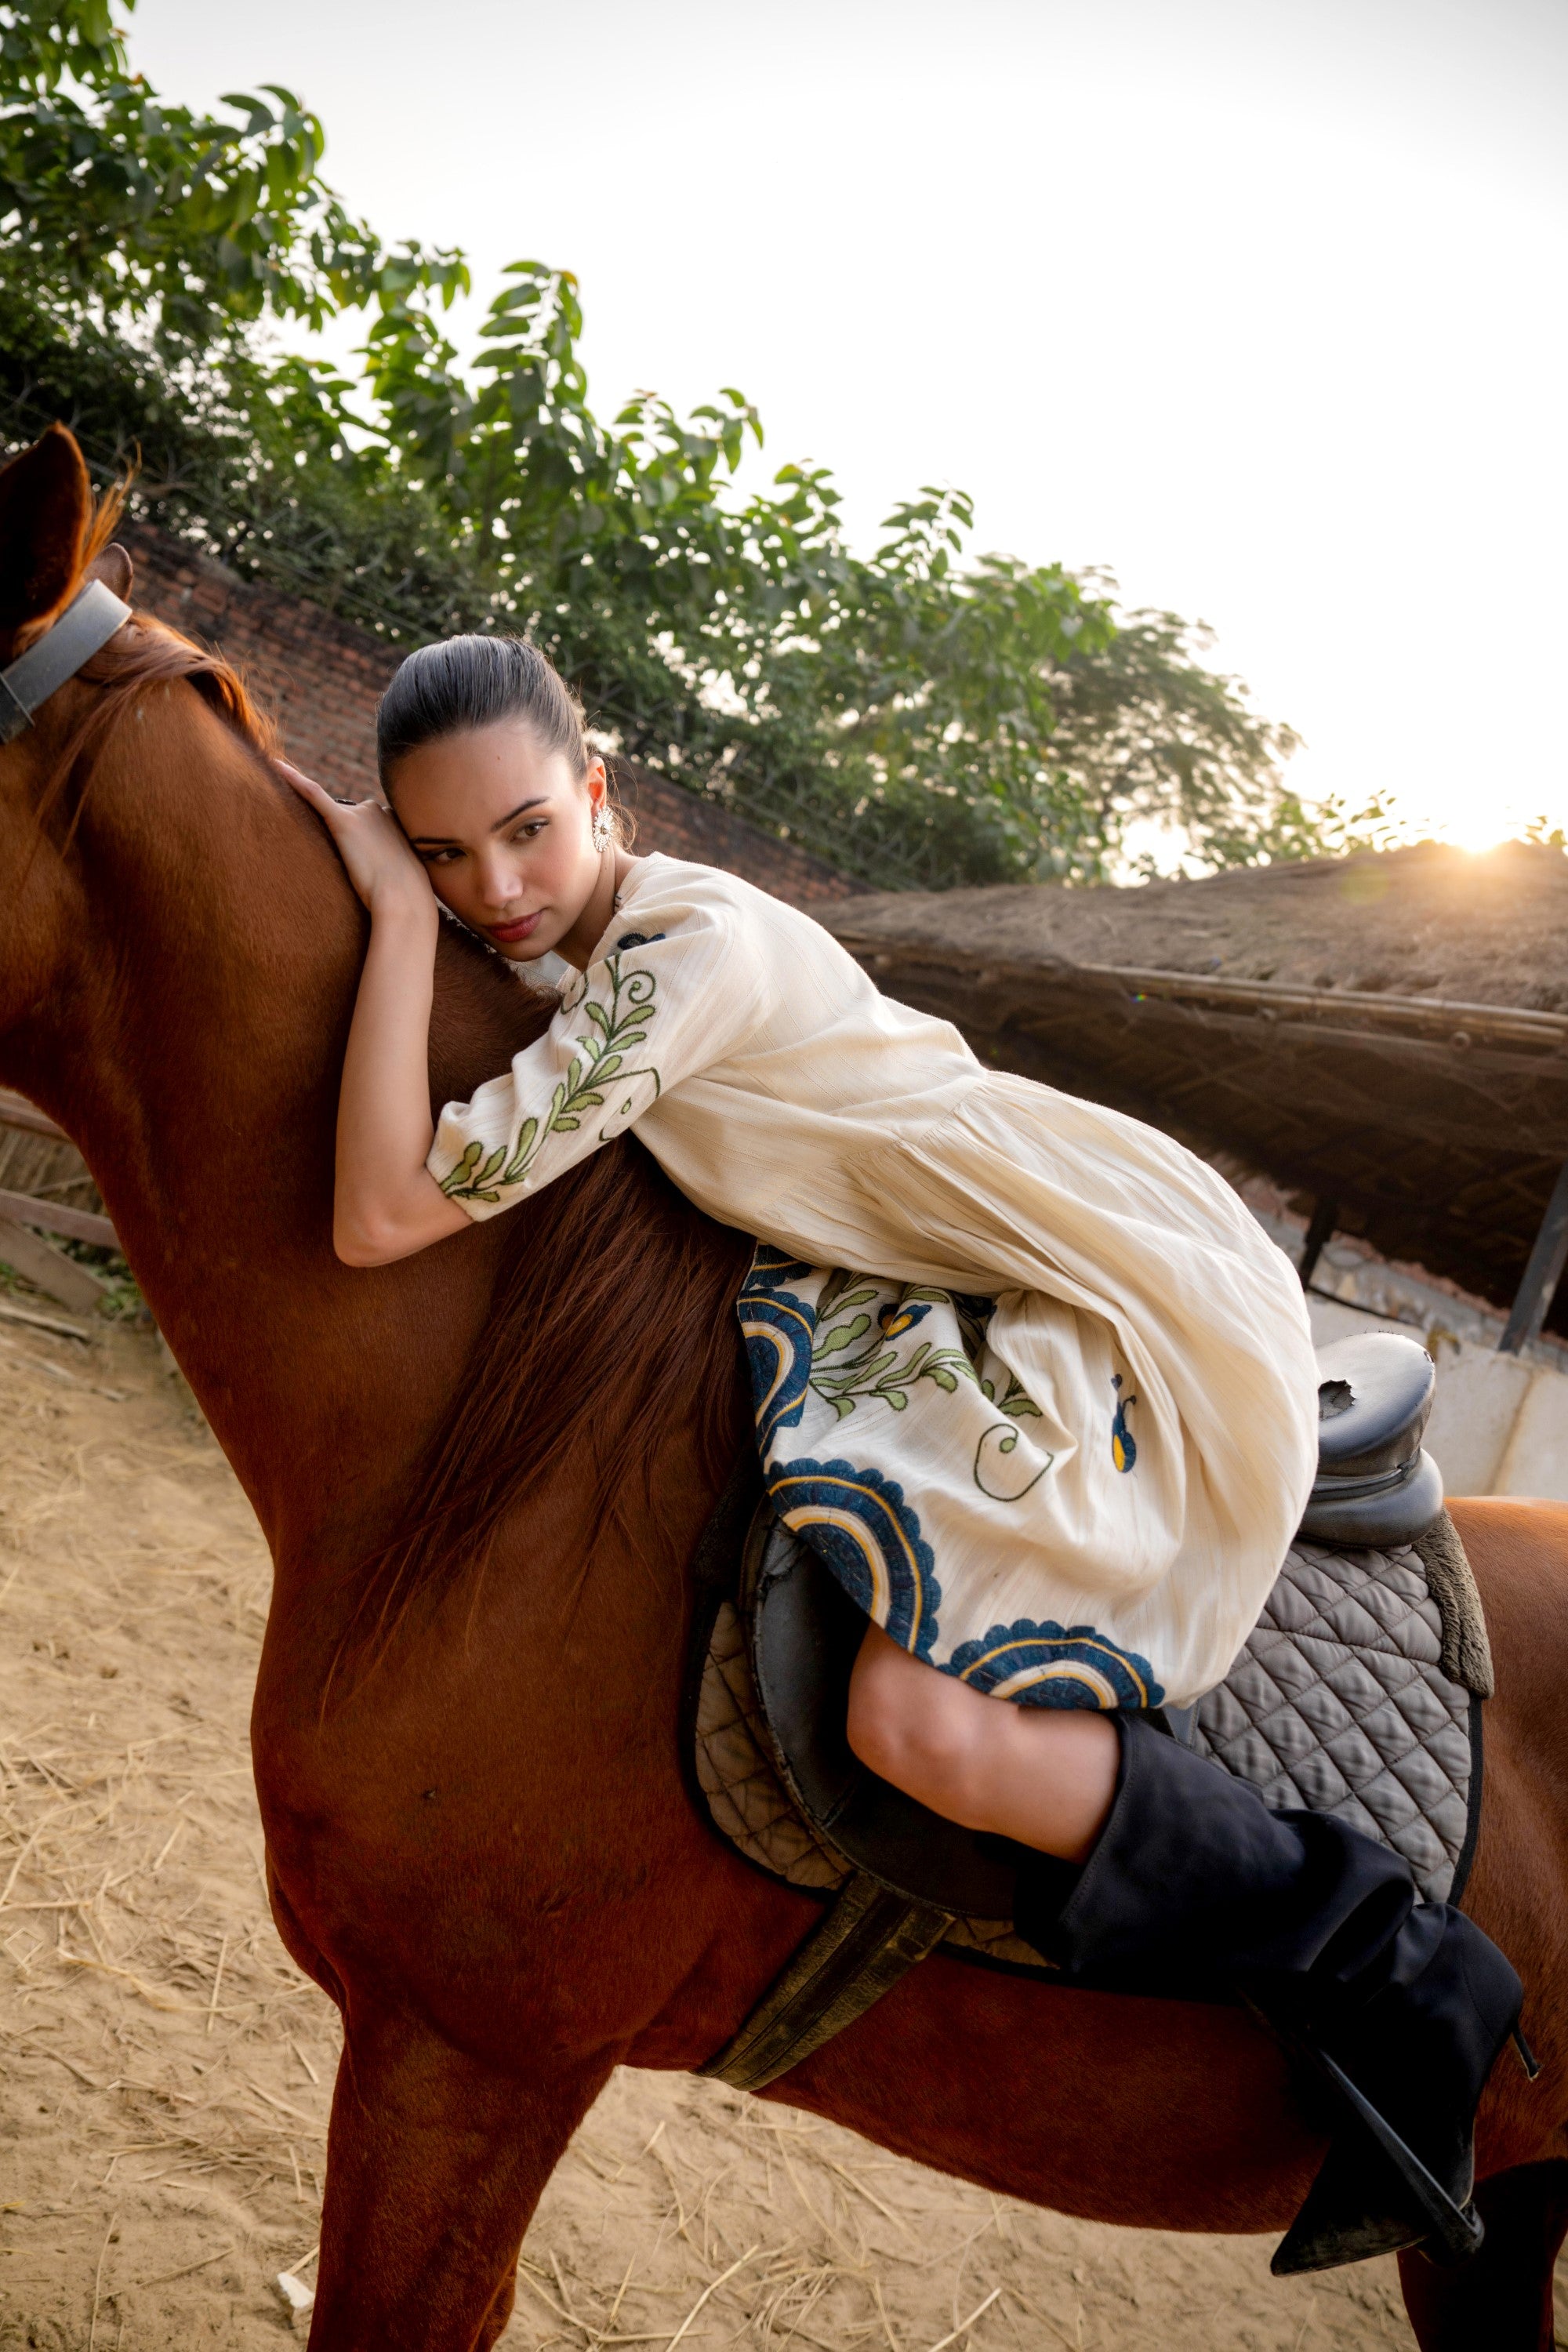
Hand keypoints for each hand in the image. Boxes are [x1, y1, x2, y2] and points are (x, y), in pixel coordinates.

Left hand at [278, 759, 433, 916]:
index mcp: (396, 819)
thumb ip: (390, 862)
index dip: (359, 844)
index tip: (359, 862)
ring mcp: (360, 813)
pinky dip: (293, 779)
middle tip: (356, 874)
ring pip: (332, 818)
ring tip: (345, 865)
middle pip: (349, 820)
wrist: (404, 898)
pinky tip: (274, 766)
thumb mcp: (404, 873)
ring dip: (332, 837)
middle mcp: (378, 808)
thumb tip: (377, 873)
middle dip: (346, 843)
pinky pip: (313, 793)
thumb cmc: (405, 895)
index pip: (368, 825)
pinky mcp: (342, 821)